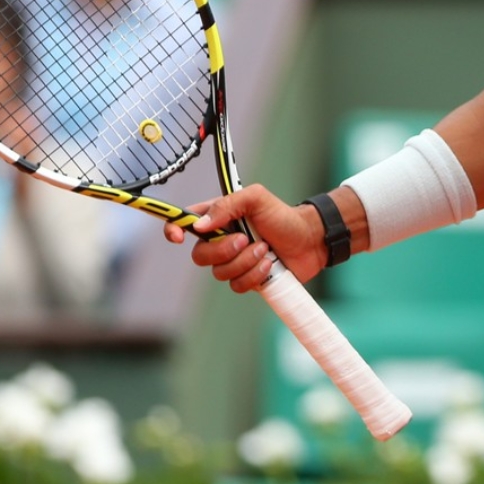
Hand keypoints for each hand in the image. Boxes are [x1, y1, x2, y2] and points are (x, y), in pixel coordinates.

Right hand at [162, 184, 326, 291]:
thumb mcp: (256, 198)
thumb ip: (227, 205)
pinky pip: (236, 285)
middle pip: (199, 255)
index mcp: (218, 218)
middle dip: (223, 250)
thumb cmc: (282, 216)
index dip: (173, 230)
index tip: (179, 237)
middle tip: (246, 239)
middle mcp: (220, 241)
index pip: (183, 223)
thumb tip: (200, 224)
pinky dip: (254, 275)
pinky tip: (269, 264)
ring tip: (265, 249)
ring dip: (245, 261)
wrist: (309, 240)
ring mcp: (233, 262)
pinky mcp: (246, 280)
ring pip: (219, 273)